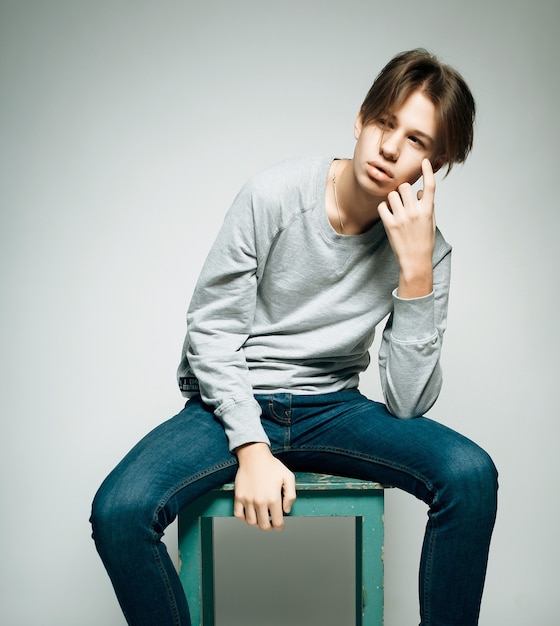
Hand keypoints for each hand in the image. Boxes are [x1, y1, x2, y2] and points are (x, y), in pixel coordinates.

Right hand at [234, 443, 295, 530]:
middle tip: (271, 522)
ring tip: (261, 518)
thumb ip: (291, 496)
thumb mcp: (288, 477)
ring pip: (251, 522)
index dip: (280, 526)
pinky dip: (243, 518)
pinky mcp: (239, 497)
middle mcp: (260, 501)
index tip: (280, 525)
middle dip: (269, 526)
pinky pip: (238, 515)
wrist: (254, 456)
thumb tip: (286, 510)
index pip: (277, 522)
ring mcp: (248, 500)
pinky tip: (249, 514)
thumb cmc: (271, 465)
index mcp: (273, 498)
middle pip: (264, 526)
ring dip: (257, 523)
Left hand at [378, 158, 435, 297]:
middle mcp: (415, 212)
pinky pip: (382, 207)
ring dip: (392, 198)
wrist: (415, 261)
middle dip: (402, 190)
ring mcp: (402, 218)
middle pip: (405, 187)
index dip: (427, 171)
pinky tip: (387, 215)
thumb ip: (427, 205)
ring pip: (392, 195)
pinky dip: (383, 208)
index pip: (430, 186)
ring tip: (395, 208)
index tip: (424, 161)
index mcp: (428, 210)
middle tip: (402, 199)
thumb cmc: (424, 242)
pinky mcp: (390, 224)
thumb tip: (420, 192)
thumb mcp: (431, 222)